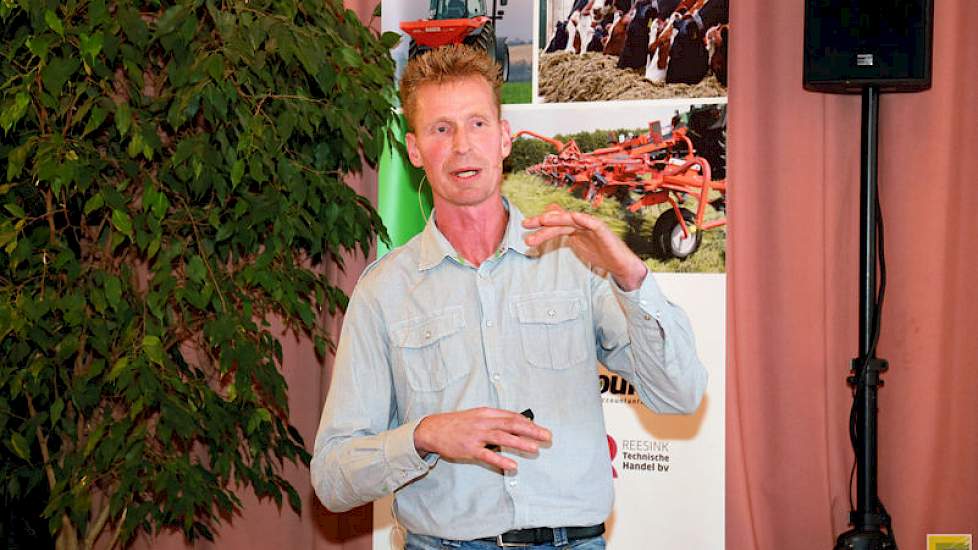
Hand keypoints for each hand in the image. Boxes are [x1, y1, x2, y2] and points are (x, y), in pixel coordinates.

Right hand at [414, 407, 551, 470]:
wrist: (433, 429)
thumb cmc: (458, 424)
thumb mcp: (477, 416)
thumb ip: (495, 420)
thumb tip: (515, 424)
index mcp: (487, 413)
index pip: (512, 416)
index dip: (528, 423)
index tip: (540, 429)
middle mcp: (483, 422)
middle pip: (511, 424)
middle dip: (531, 431)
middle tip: (547, 436)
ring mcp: (476, 436)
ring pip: (502, 438)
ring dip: (520, 443)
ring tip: (534, 449)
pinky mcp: (469, 449)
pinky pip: (488, 455)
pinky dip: (501, 460)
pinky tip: (512, 465)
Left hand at [522, 204, 647, 290]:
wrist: (620, 265)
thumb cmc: (600, 253)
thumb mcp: (578, 244)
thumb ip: (565, 235)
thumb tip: (549, 227)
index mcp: (575, 228)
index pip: (555, 223)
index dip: (541, 223)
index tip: (525, 226)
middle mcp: (582, 224)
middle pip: (559, 220)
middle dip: (542, 222)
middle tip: (525, 224)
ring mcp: (592, 226)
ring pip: (571, 219)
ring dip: (557, 219)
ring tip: (542, 220)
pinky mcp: (603, 231)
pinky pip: (592, 223)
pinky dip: (583, 219)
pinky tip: (573, 217)